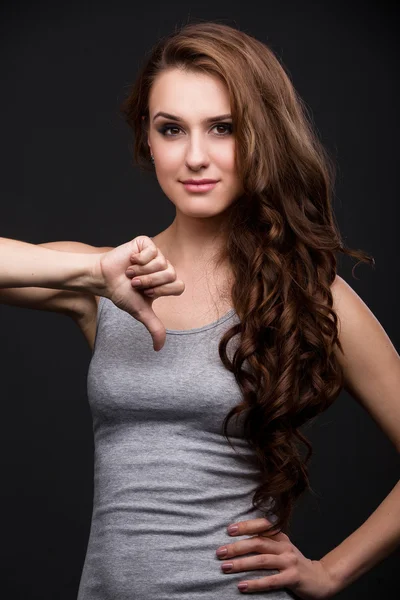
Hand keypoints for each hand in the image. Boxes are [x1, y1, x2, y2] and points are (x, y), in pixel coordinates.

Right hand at [97, 235, 184, 351]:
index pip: (179, 286)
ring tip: (130, 273)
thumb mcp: (140, 312)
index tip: (145, 292)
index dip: (161, 291)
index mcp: (166, 282)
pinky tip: (130, 261)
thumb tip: (159, 349)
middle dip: (149, 281)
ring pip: (161, 263)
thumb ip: (154, 328)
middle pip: (171, 274)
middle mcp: (164, 267)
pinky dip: (139, 260)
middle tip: (135, 283)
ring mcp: (156, 254)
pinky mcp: (146, 243)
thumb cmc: (121, 293)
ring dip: (141, 272)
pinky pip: (152, 251)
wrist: (103, 279)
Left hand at [216, 517, 336, 597]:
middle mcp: (285, 546)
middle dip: (237, 547)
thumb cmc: (293, 563)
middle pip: (258, 543)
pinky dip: (255, 583)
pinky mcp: (293, 577)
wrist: (320, 578)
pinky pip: (271, 580)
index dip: (245, 526)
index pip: (262, 525)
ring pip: (262, 560)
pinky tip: (241, 586)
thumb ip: (266, 542)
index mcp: (280, 537)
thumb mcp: (282, 548)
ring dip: (241, 564)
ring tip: (225, 567)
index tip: (228, 530)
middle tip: (220, 552)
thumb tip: (238, 541)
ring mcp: (289, 561)